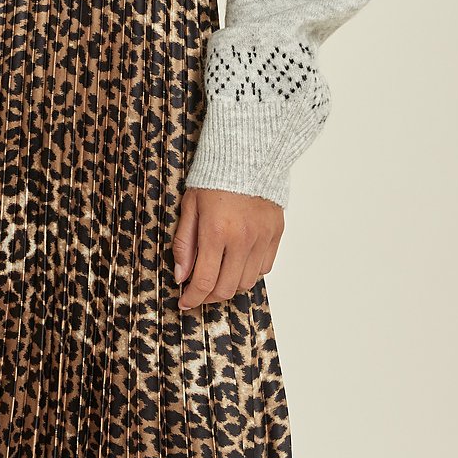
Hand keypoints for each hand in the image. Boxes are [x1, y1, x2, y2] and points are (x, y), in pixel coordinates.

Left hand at [172, 183, 282, 310]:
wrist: (247, 155)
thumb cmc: (213, 178)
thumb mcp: (189, 208)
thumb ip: (184, 244)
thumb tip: (181, 276)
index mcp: (216, 232)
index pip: (204, 281)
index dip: (192, 298)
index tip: (184, 303)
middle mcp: (242, 239)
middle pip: (226, 288)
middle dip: (208, 297)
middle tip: (198, 292)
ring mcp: (262, 238)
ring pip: (247, 282)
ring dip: (229, 286)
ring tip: (217, 276)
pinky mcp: (276, 234)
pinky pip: (264, 268)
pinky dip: (249, 272)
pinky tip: (237, 263)